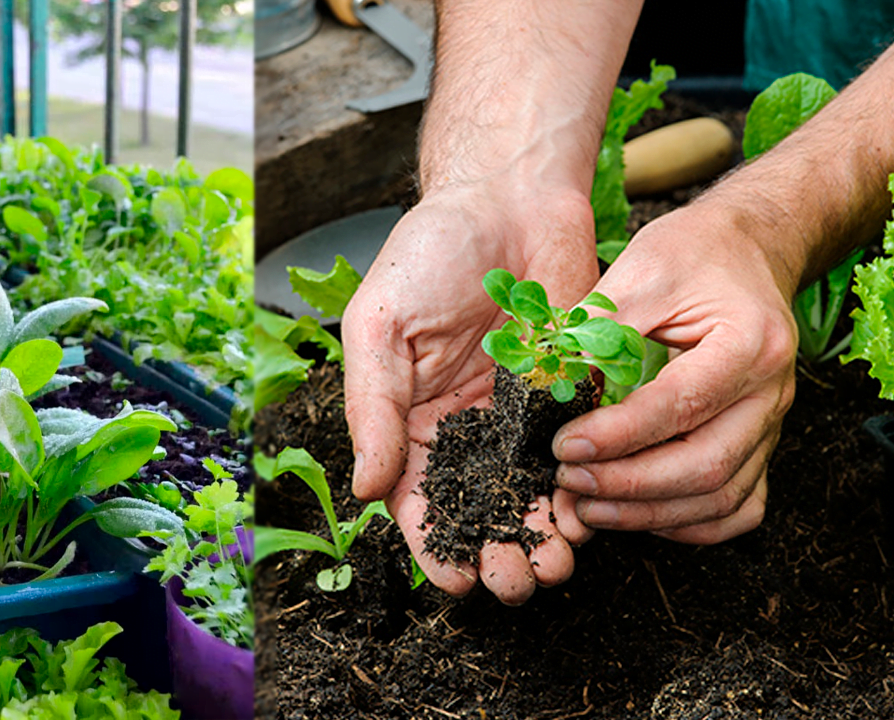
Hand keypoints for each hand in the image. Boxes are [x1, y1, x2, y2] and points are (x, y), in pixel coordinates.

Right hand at [342, 183, 599, 603]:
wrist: (510, 194)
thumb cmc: (430, 250)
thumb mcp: (381, 326)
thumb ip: (373, 408)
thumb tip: (367, 489)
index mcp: (409, 419)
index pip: (417, 501)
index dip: (432, 547)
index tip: (455, 582)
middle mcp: (464, 428)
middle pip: (477, 511)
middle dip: (494, 555)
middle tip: (515, 583)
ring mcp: (519, 416)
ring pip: (530, 496)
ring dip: (541, 538)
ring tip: (556, 568)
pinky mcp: (570, 397)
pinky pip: (577, 457)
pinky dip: (581, 493)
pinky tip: (589, 519)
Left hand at [552, 201, 797, 543]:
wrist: (746, 249)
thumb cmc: (693, 254)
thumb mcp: (639, 272)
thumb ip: (595, 330)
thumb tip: (545, 384)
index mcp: (747, 343)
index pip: (680, 405)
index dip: (617, 435)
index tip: (563, 445)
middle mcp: (770, 392)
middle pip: (706, 466)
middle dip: (628, 485)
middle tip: (567, 481)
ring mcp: (771, 424)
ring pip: (721, 497)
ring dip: (649, 513)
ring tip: (587, 508)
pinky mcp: (760, 443)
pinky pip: (738, 506)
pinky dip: (690, 524)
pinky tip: (638, 515)